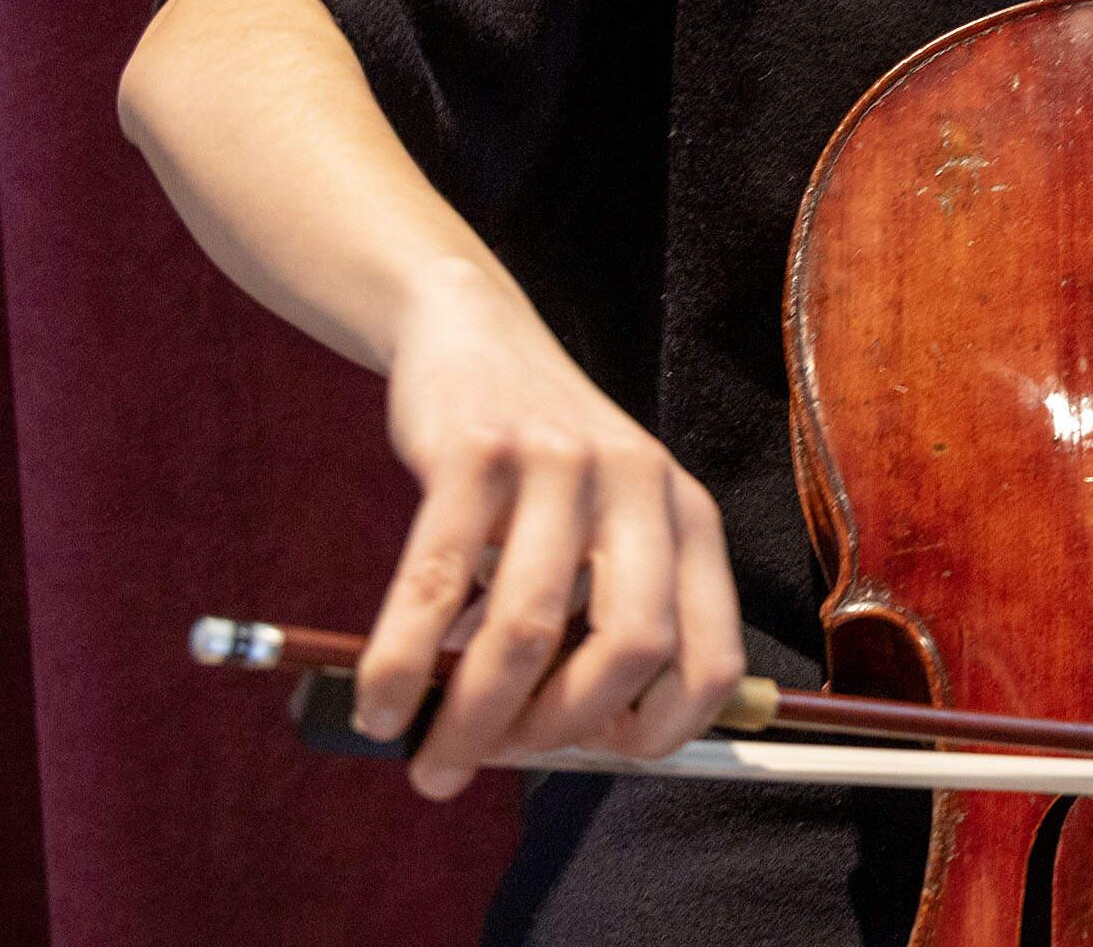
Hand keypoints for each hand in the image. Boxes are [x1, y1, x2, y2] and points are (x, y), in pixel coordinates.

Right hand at [350, 265, 747, 799]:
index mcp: (688, 518)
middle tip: (499, 758)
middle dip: (559, 731)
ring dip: (472, 717)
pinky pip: (437, 585)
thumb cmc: (541, 464)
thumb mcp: (605, 522)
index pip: (713, 658)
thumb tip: (554, 750)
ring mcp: (560, 464)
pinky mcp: (476, 452)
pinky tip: (379, 704)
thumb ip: (600, 618)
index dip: (663, 730)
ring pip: (528, 628)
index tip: (600, 752)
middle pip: (632, 648)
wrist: (473, 333)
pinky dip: (402, 665)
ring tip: (431, 757)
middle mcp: (642, 487)